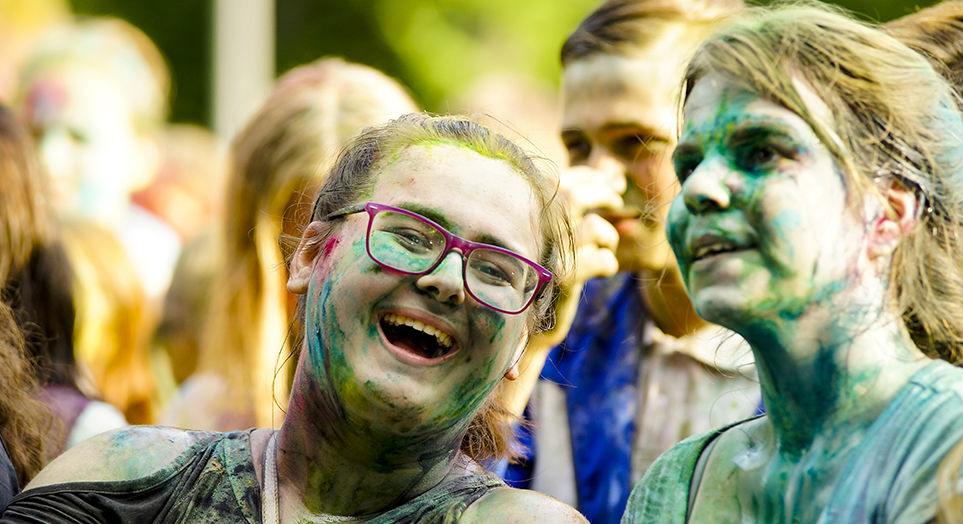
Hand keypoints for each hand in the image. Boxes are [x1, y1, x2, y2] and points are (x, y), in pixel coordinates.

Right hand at [502, 164, 625, 417]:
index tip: (609, 183)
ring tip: (606, 247)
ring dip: (608, 237)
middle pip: (575, 194)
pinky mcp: (563, 277)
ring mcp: (546, 252)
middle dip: (604, 195)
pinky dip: (608, 264)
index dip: (590, 176)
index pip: (560, 179)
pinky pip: (602, 259)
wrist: (517, 322)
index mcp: (523, 212)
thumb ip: (567, 206)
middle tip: (616, 203)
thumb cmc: (536, 270)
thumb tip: (611, 179)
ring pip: (595, 227)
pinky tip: (602, 271)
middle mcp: (530, 228)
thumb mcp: (545, 233)